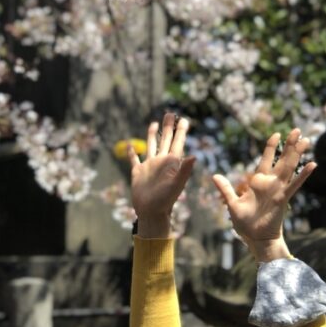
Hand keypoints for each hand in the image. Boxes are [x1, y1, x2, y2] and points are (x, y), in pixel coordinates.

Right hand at [129, 112, 195, 237]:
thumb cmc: (165, 200)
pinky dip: (132, 152)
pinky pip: (135, 159)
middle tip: (170, 113)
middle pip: (165, 140)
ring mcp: (149, 166)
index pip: (178, 142)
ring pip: (151, 146)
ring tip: (154, 122)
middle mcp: (161, 162)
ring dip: (152, 134)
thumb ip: (184, 170)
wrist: (151, 212)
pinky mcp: (138, 172)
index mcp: (171, 163)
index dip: (181, 130)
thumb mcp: (176, 184)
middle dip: (168, 127)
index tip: (184, 118)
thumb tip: (194, 156)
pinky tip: (130, 145)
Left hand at [212, 128, 315, 261]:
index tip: (276, 134)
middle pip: (281, 159)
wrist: (255, 239)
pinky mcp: (283, 198)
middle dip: (289, 145)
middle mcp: (270, 183)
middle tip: (297, 130)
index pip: (266, 159)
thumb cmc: (245, 224)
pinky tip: (313, 164)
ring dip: (297, 154)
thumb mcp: (232, 203)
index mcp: (258, 182)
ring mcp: (278, 190)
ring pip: (290, 167)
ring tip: (306, 140)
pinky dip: (303, 175)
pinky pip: (295, 185)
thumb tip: (215, 175)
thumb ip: (226, 189)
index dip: (271, 147)